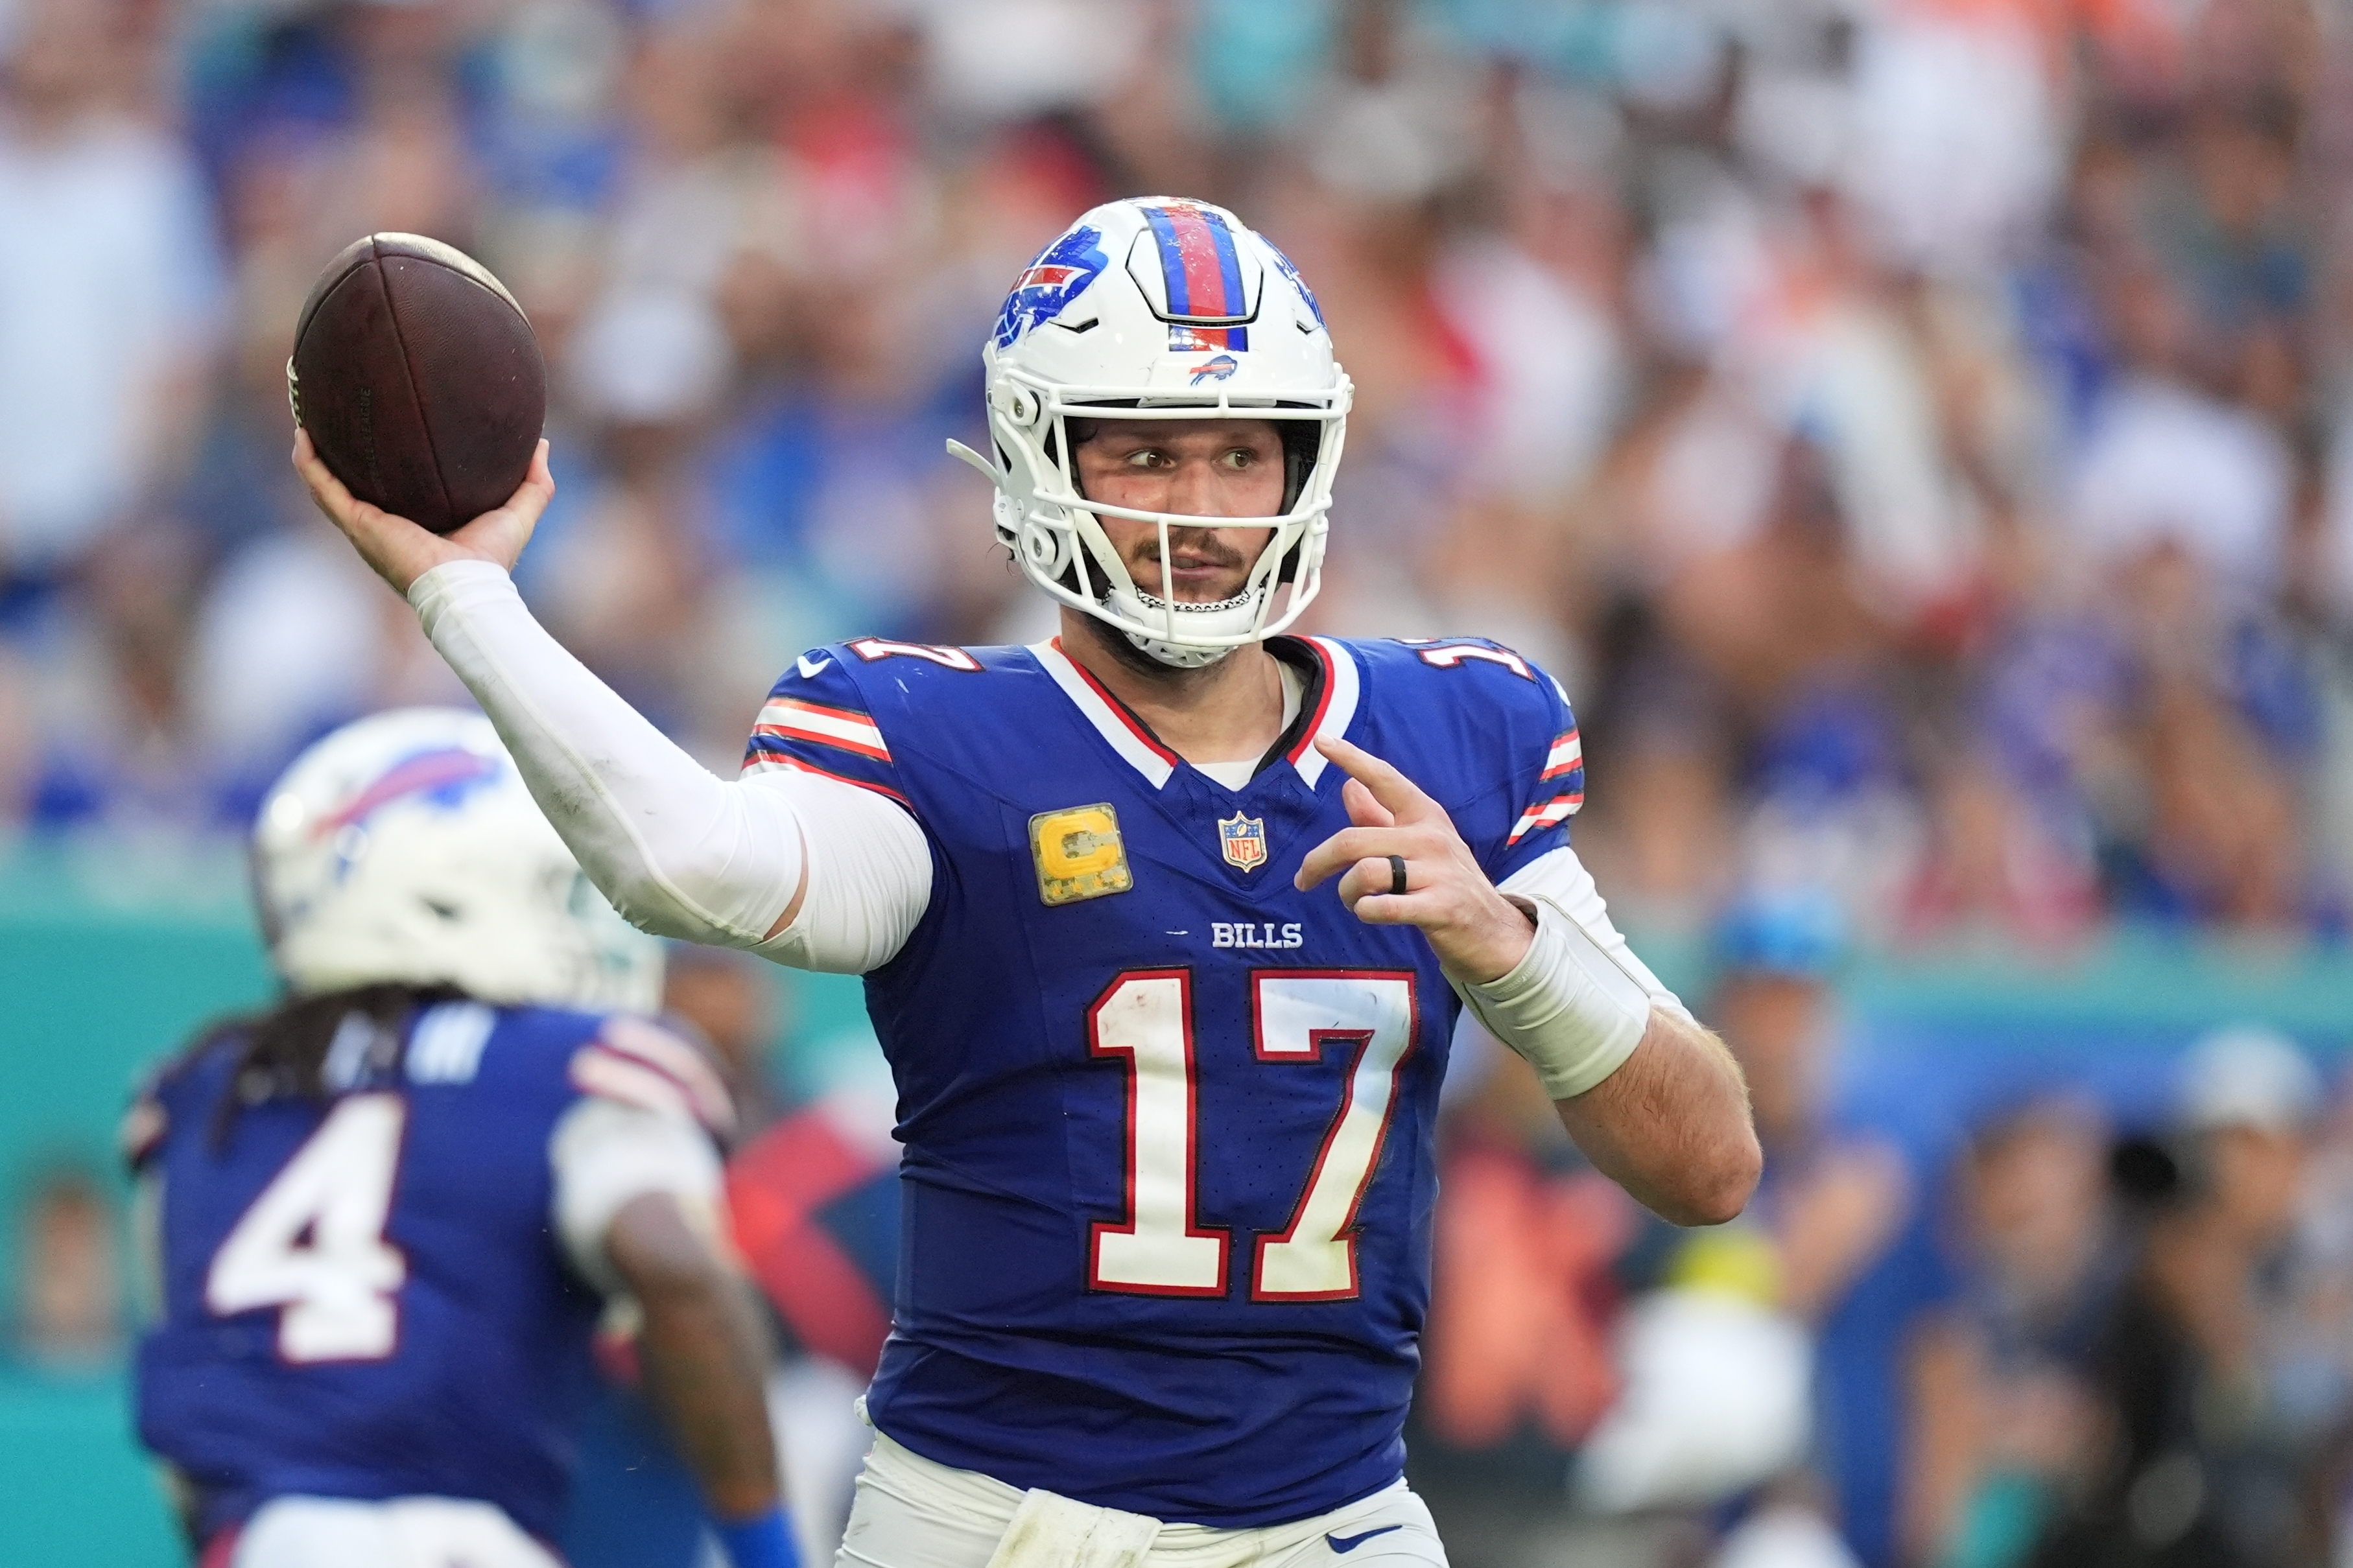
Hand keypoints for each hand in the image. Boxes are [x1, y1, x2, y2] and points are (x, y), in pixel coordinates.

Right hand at [292, 427, 552, 595]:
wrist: (467, 587)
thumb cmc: (492, 560)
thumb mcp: (518, 511)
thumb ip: (534, 481)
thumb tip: (541, 443)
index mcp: (414, 525)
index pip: (393, 491)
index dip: (383, 466)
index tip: (382, 432)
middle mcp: (384, 525)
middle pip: (353, 485)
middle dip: (339, 454)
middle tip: (334, 417)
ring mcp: (365, 526)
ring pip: (328, 485)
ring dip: (313, 454)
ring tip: (306, 417)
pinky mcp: (357, 525)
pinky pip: (324, 489)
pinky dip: (309, 464)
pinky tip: (302, 435)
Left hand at [1293, 735, 1534, 982]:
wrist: (1492, 930)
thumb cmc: (1445, 882)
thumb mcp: (1418, 843)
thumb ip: (1381, 817)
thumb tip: (1348, 786)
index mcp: (1424, 815)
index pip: (1384, 778)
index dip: (1351, 758)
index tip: (1321, 740)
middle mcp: (1431, 837)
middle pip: (1353, 840)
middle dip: (1317, 863)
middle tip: (1304, 880)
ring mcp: (1438, 872)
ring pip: (1364, 873)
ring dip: (1346, 893)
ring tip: (1354, 901)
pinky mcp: (1440, 907)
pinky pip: (1382, 906)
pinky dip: (1364, 911)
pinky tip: (1369, 913)